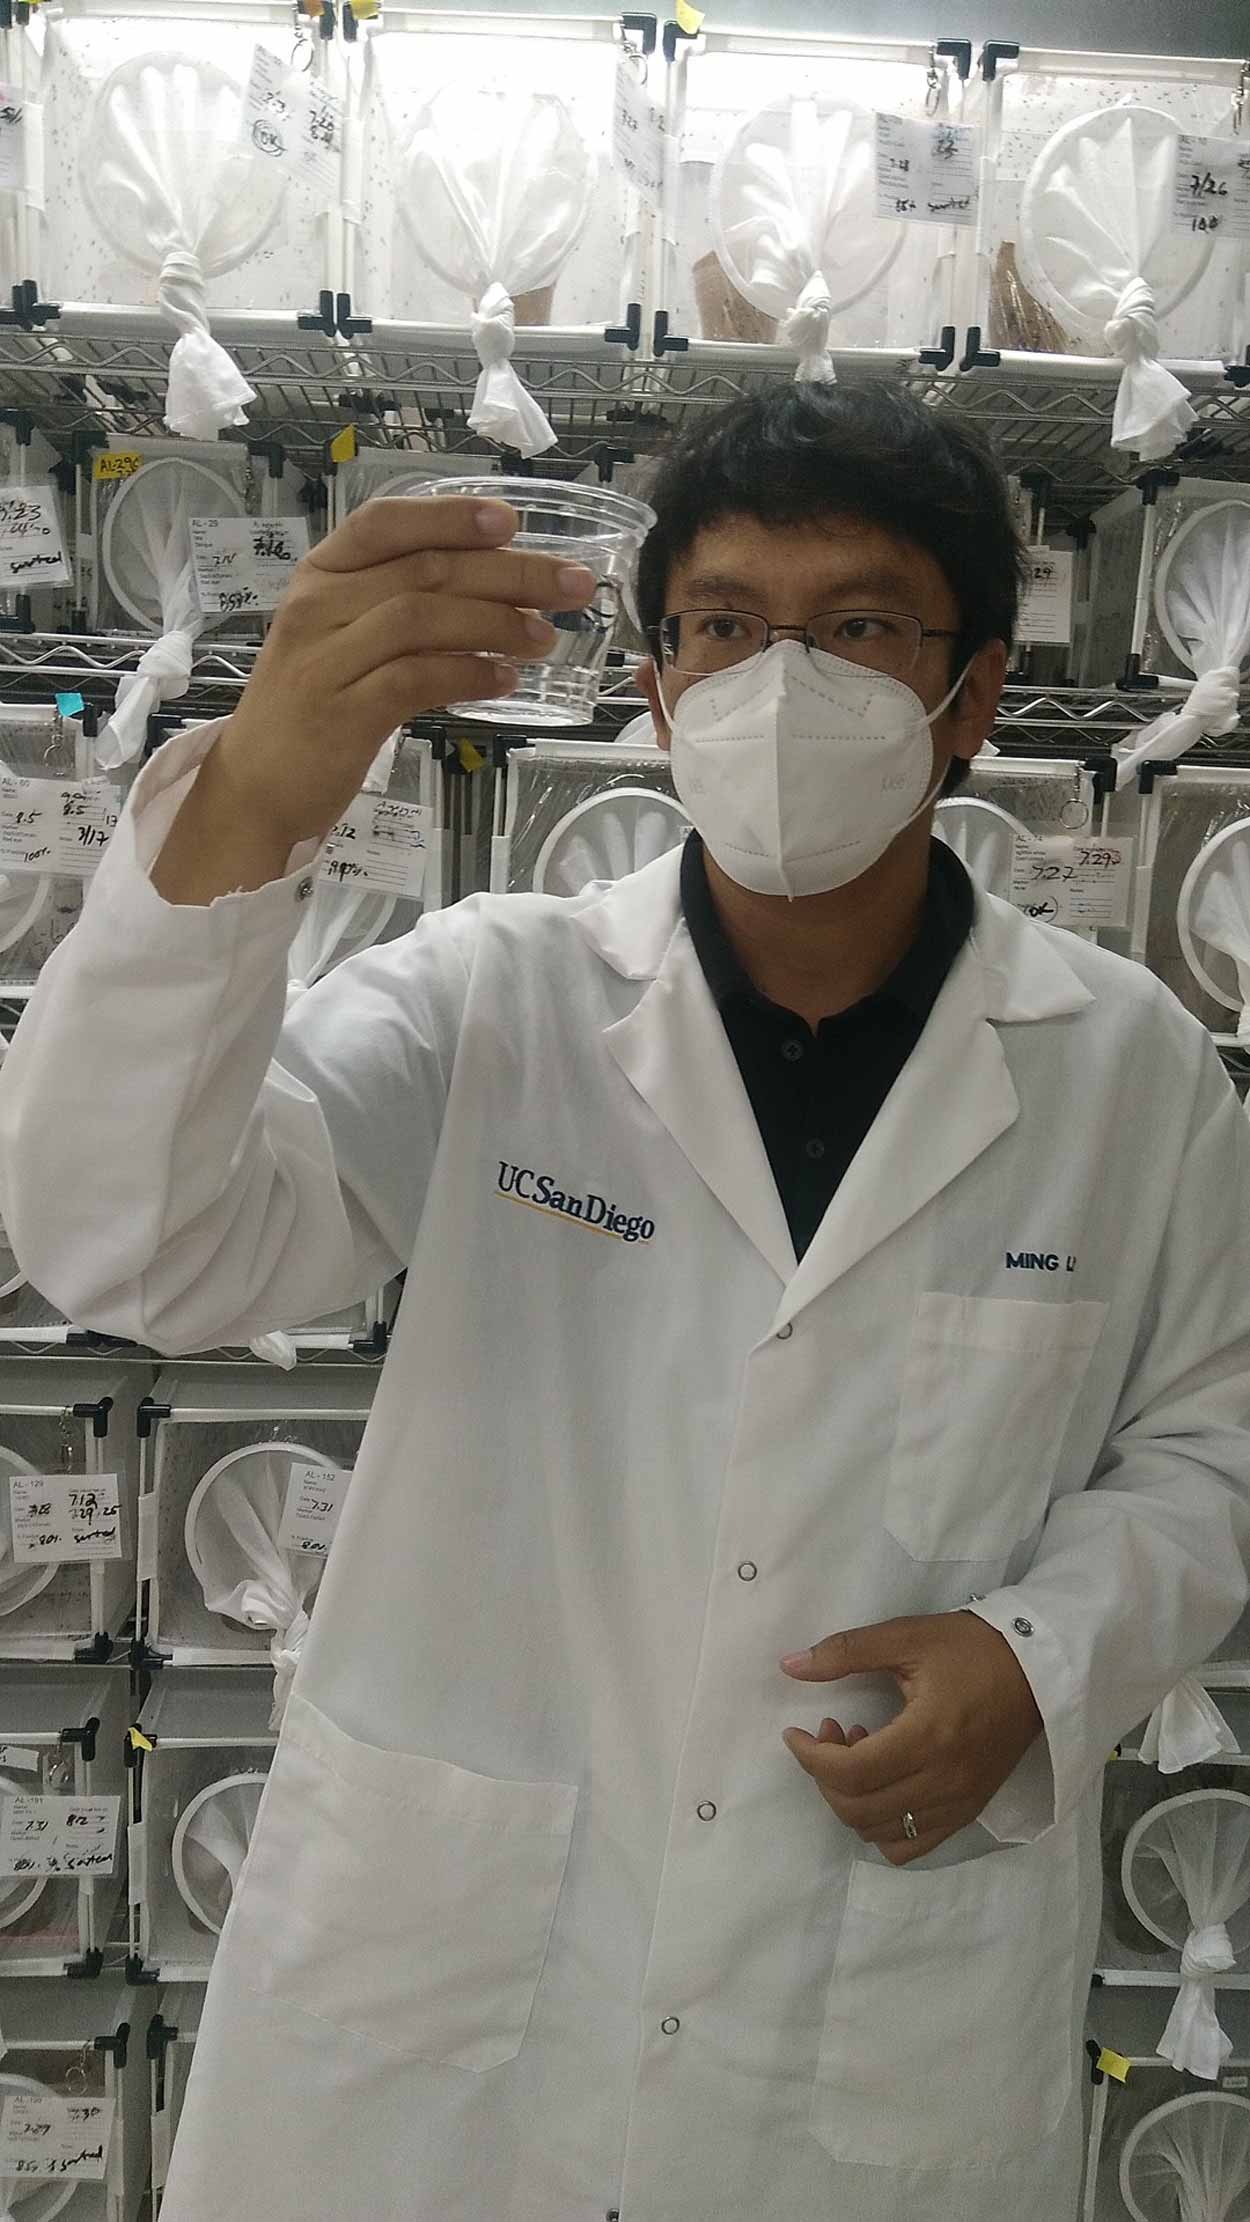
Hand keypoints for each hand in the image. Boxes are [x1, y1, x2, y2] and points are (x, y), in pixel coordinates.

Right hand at [214, 495, 597, 848]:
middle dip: (509, 573)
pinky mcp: (343, 714)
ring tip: (544, 638)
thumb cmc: (312, 705)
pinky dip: (468, 675)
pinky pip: (417, 679)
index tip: (510, 520)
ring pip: (423, 618)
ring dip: (497, 624)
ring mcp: (326, 660)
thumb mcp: (343, 637)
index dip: (449, 516)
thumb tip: (497, 587)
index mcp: (320, 575)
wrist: (254, 785)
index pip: (385, 523)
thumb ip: (398, 604)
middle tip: (570, 585)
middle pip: (425, 570)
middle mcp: (318, 607)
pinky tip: (505, 681)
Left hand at [779, 1611, 1043, 1864]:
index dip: (811, 1758)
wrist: (1037, 1670)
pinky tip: (882, 1787)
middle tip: (830, 1734)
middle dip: (825, 1776)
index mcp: (928, 1737)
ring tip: (859, 1753)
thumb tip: (790, 1666)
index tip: (797, 1732)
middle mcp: (944, 1782)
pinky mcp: (968, 1811)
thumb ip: (845, 1652)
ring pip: (880, 1833)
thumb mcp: (906, 1637)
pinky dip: (883, 1827)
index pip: (851, 1773)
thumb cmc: (971, 1649)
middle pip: (858, 1810)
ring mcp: (958, 1803)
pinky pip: (913, 1846)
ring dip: (852, 1800)